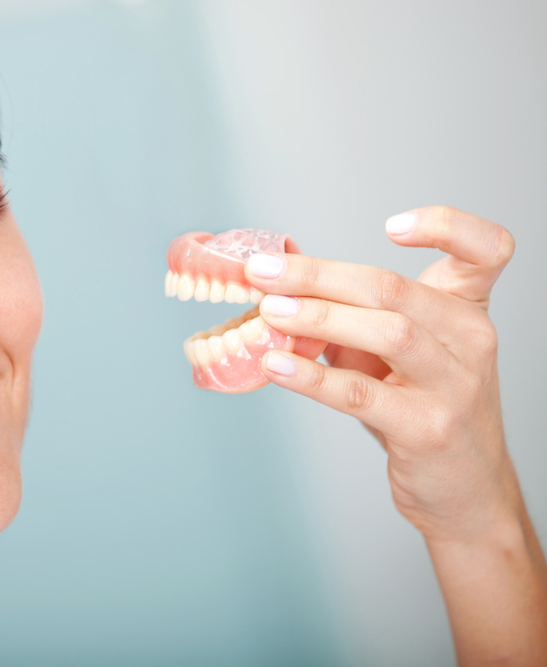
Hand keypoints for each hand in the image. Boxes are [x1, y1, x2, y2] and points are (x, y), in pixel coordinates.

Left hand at [245, 206, 516, 540]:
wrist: (465, 492)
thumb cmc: (421, 409)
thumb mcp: (393, 354)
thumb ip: (348, 314)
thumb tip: (276, 276)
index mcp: (466, 310)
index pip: (488, 250)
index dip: (448, 226)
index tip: (391, 225)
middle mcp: (471, 340)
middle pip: (395, 289)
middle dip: (319, 276)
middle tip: (263, 272)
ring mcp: (455, 386)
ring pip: (388, 332)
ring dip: (318, 317)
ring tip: (268, 312)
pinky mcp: (428, 429)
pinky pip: (362, 394)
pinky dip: (313, 377)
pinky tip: (276, 364)